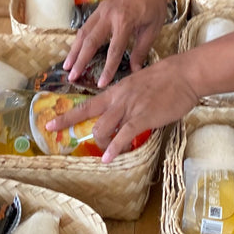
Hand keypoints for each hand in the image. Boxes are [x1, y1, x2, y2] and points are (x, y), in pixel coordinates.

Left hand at [47, 55, 199, 162]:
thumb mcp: (140, 85)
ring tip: (106, 153)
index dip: (67, 116)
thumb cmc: (167, 79)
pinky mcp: (142, 117)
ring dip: (101, 144)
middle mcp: (118, 99)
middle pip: (88, 115)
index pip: (86, 105)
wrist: (184, 74)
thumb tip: (126, 114)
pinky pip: (123, 135)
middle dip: (74, 129)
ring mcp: (128, 108)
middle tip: (68, 143)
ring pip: (103, 128)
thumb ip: (130, 99)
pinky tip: (111, 158)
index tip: (49, 124)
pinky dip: (115, 148)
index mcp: (116, 91)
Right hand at [63, 0, 170, 86]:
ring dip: (74, 50)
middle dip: (80, 60)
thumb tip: (135, 71)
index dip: (107, 68)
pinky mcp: (99, 8)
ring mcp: (102, 10)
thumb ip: (141, 50)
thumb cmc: (153, 7)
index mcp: (125, 21)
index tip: (101, 83)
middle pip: (91, 41)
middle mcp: (109, 15)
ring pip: (83, 32)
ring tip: (67, 66)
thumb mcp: (152, 29)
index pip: (114, 50)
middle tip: (72, 77)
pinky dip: (78, 40)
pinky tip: (74, 51)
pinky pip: (85, 26)